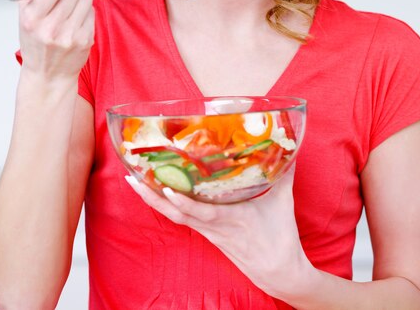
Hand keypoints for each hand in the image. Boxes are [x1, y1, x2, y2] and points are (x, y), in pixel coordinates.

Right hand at [18, 0, 94, 80]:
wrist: (47, 75)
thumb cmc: (36, 42)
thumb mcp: (25, 14)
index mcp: (32, 18)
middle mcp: (51, 28)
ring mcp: (70, 35)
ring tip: (69, 10)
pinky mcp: (86, 39)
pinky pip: (92, 11)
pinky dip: (85, 12)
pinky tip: (75, 22)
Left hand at [125, 166, 312, 298]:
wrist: (280, 273)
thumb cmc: (280, 238)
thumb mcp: (283, 202)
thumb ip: (283, 173)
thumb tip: (288, 147)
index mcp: (231, 219)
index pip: (202, 212)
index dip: (183, 202)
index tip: (166, 189)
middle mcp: (213, 226)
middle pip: (176, 214)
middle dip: (152, 196)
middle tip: (131, 178)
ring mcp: (208, 232)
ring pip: (174, 217)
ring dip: (153, 200)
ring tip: (135, 182)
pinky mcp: (208, 234)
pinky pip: (181, 219)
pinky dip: (166, 206)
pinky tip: (157, 193)